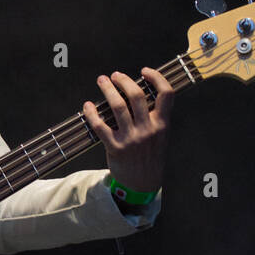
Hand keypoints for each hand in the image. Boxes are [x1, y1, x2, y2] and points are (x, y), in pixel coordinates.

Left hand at [82, 67, 173, 192]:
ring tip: (102, 81)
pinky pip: (100, 126)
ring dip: (108, 89)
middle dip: (123, 80)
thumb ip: (155, 117)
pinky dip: (92, 113)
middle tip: (115, 75)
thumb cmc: (149, 155)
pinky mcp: (115, 148)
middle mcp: (148, 130)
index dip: (156, 77)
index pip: (166, 94)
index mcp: (162, 124)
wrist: (142, 183)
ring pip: (117, 106)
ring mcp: (131, 139)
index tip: (144, 71)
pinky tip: (88, 105)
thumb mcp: (160, 136)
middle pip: (136, 95)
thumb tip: (141, 91)